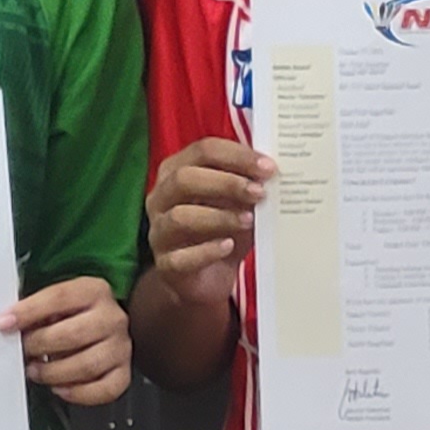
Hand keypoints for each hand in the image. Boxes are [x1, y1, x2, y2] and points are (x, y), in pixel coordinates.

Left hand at [3, 275, 130, 404]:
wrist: (108, 327)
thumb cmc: (76, 316)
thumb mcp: (58, 303)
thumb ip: (37, 310)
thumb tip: (7, 323)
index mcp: (93, 291)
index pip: (59, 297)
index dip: (28, 311)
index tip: (4, 323)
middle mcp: (111, 318)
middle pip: (72, 334)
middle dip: (39, 345)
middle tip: (23, 351)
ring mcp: (120, 347)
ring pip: (86, 365)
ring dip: (52, 373)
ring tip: (36, 371)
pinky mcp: (123, 372)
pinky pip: (103, 390)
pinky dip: (77, 393)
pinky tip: (59, 387)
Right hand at [142, 137, 268, 303]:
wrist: (208, 277)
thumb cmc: (223, 230)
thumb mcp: (239, 203)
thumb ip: (249, 185)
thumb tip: (270, 172)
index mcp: (176, 172)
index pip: (202, 151)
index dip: (236, 156)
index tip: (268, 167)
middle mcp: (161, 198)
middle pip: (185, 178)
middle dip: (226, 183)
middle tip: (259, 192)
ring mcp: (159, 232)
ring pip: (180, 217)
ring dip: (218, 216)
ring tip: (248, 220)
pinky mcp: (166, 265)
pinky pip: (181, 257)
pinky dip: (207, 251)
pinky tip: (228, 246)